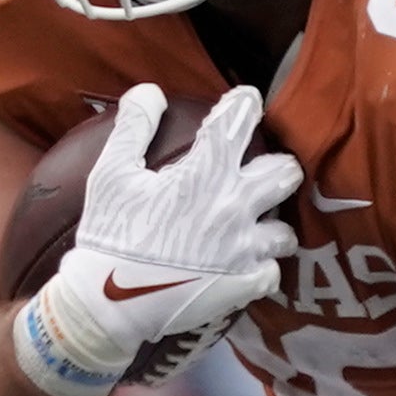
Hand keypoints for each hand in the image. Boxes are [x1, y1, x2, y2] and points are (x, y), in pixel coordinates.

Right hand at [8, 83, 299, 395]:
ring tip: (254, 227)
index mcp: (205, 174)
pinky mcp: (246, 285)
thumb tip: (150, 91)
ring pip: (285, 230)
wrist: (110, 304)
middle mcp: (235, 207)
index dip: (244, 104)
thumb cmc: (109, 236)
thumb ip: (133, 127)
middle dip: (277, 167)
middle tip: (259, 172)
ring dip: (272, 225)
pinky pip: (272, 273)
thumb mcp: (111, 175)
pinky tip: (246, 266)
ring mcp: (245, 249)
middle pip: (286, 173)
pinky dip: (261, 268)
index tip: (244, 101)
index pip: (239, 120)